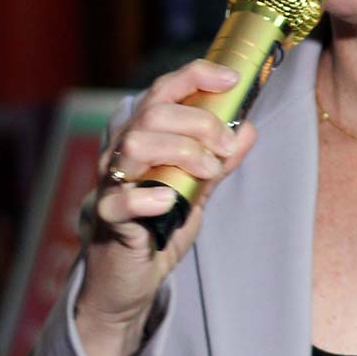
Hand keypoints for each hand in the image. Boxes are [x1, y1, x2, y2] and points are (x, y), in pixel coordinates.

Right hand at [75, 59, 255, 355]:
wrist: (132, 280)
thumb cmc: (160, 227)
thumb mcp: (198, 190)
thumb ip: (220, 161)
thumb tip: (249, 129)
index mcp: (145, 136)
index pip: (164, 89)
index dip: (196, 76)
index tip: (232, 79)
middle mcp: (122, 151)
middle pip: (154, 111)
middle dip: (200, 122)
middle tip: (226, 148)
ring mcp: (111, 183)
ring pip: (136, 143)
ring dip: (182, 152)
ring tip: (206, 174)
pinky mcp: (107, 219)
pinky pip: (121, 200)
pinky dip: (149, 197)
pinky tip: (170, 202)